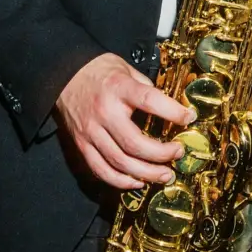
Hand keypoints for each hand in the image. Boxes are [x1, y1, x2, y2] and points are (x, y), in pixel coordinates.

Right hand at [55, 52, 192, 191]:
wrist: (63, 75)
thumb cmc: (98, 71)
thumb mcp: (126, 69)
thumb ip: (146, 88)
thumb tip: (170, 108)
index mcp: (118, 88)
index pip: (149, 101)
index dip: (173, 112)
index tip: (189, 118)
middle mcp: (104, 112)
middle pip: (135, 143)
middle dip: (162, 154)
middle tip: (178, 153)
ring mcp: (91, 132)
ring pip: (120, 162)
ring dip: (146, 173)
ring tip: (165, 174)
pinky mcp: (82, 145)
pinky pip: (101, 170)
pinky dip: (121, 181)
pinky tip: (138, 181)